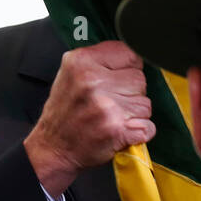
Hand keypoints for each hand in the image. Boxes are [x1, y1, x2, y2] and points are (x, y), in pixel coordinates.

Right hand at [23, 41, 154, 195]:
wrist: (52, 148)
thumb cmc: (65, 112)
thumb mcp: (71, 73)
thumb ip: (101, 60)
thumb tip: (136, 52)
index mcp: (82, 61)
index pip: (130, 54)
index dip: (128, 70)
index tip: (117, 81)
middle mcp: (93, 81)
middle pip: (140, 79)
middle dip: (131, 93)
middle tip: (110, 104)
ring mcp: (106, 106)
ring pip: (146, 103)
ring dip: (135, 114)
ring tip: (112, 118)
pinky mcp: (116, 130)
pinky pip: (148, 126)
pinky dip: (140, 132)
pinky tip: (121, 132)